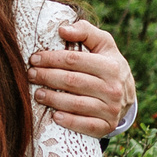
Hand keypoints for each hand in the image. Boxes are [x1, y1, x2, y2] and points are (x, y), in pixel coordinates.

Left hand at [30, 18, 135, 137]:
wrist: (126, 94)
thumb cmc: (107, 63)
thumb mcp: (103, 43)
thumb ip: (84, 31)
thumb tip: (62, 29)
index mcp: (111, 66)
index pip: (74, 60)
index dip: (51, 58)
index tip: (34, 58)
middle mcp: (113, 88)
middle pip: (72, 81)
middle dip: (47, 77)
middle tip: (31, 74)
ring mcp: (111, 109)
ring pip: (76, 104)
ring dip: (52, 99)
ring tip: (37, 93)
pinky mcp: (107, 126)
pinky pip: (85, 125)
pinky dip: (68, 121)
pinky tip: (54, 116)